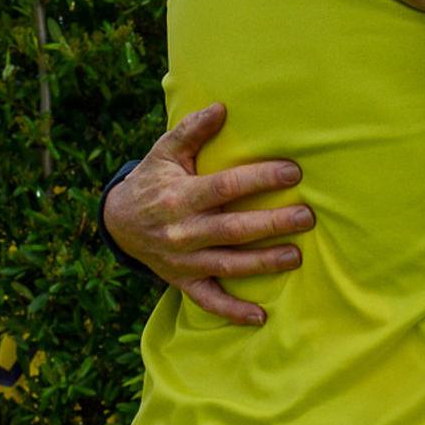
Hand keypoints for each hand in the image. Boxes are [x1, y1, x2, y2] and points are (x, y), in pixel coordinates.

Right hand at [104, 102, 313, 326]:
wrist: (117, 222)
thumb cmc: (151, 181)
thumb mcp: (164, 153)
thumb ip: (192, 131)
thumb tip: (222, 107)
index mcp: (180, 196)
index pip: (225, 187)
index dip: (259, 179)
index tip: (293, 172)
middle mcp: (182, 231)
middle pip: (234, 229)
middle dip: (272, 224)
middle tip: (307, 217)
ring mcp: (183, 260)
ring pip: (228, 264)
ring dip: (263, 263)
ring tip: (296, 256)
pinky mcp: (183, 281)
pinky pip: (209, 300)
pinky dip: (232, 311)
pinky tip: (260, 317)